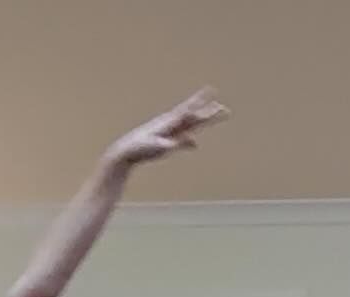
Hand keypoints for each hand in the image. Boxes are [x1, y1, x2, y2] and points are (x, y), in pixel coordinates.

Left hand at [104, 88, 227, 168]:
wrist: (124, 152)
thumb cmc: (137, 148)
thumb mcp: (154, 146)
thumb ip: (169, 144)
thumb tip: (181, 144)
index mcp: (168, 123)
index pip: (189, 111)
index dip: (200, 101)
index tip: (211, 91)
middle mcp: (170, 125)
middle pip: (194, 118)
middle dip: (209, 113)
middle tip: (224, 109)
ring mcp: (169, 134)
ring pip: (190, 126)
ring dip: (202, 122)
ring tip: (215, 116)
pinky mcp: (165, 143)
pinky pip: (181, 141)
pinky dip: (189, 142)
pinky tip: (195, 145)